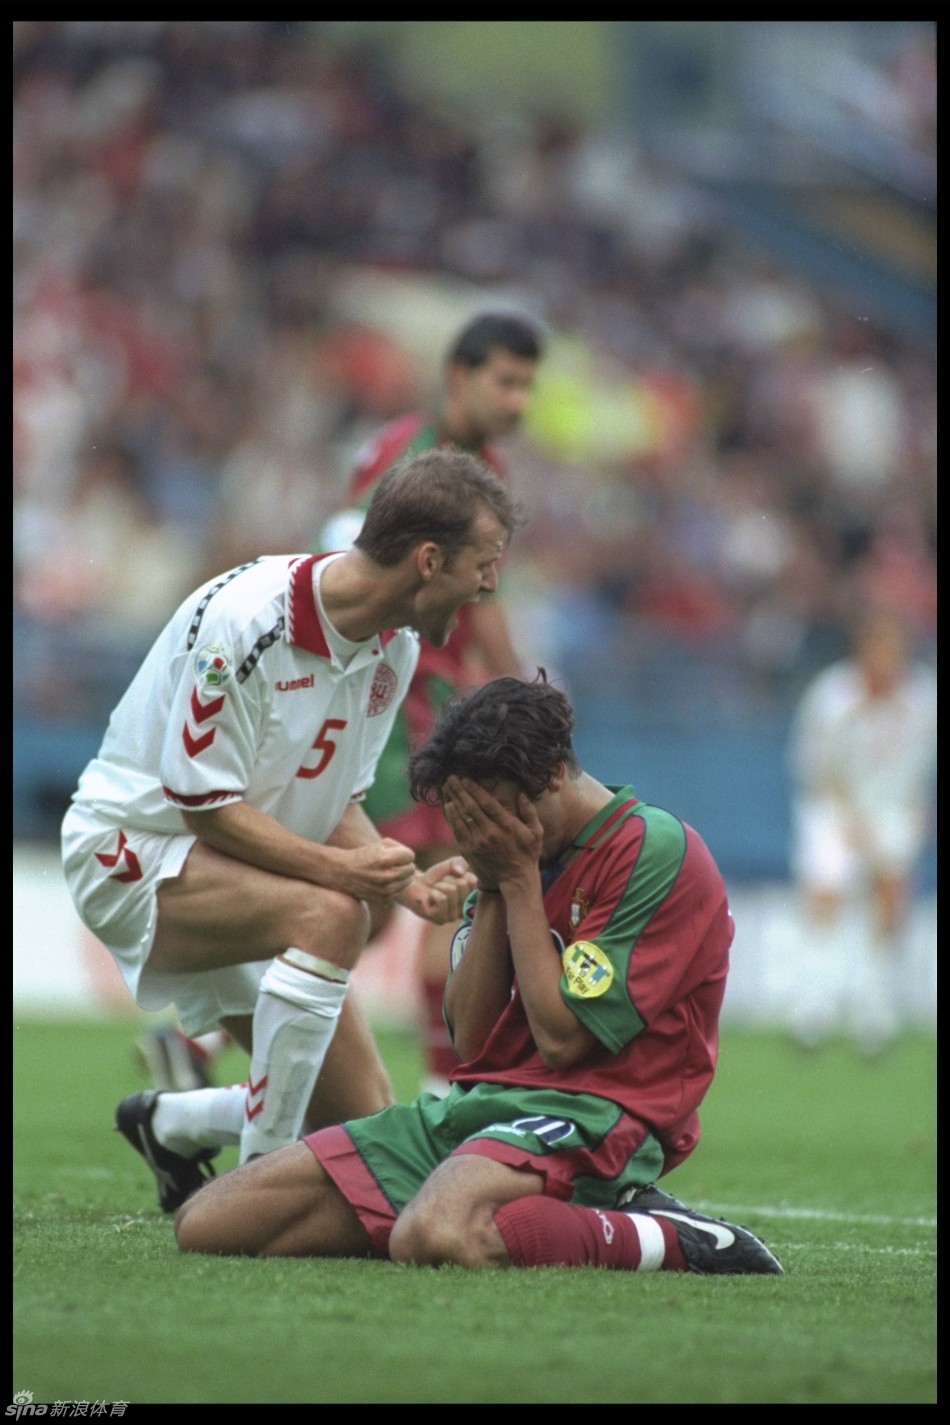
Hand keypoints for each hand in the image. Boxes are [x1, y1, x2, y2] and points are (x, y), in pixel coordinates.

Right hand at [328, 838, 416, 900]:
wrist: (342, 873)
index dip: (404, 853)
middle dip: (405, 864)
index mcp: (384, 859)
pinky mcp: (382, 899)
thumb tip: (411, 859)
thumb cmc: (363, 855)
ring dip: (402, 876)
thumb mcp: (380, 845)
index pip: (410, 856)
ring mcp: (384, 890)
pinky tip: (385, 881)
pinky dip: (396, 886)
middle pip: (411, 869)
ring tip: (389, 871)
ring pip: (407, 881)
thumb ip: (398, 849)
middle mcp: (385, 876)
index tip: (395, 854)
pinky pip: (399, 891)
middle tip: (393, 863)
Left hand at [400, 856, 476, 923]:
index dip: (459, 875)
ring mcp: (453, 917)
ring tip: (434, 892)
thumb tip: (460, 873)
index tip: (451, 880)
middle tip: (440, 886)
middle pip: (462, 884)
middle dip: (448, 879)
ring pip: (451, 890)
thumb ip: (460, 863)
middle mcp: (464, 911)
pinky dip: (433, 893)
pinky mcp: (440, 920)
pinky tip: (429, 899)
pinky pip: (441, 898)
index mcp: (471, 899)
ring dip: (439, 886)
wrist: (415, 886)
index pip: (472, 880)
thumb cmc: (435, 878)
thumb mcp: (450, 865)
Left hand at [442, 775, 541, 889]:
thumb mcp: (536, 832)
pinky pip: (458, 830)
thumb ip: (529, 812)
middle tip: (451, 778)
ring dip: (452, 800)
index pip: (487, 803)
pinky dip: (452, 817)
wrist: (515, 879)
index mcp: (506, 825)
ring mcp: (478, 842)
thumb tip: (521, 794)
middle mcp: (490, 832)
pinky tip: (447, 806)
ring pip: (462, 817)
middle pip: (471, 807)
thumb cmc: (527, 854)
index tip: (466, 779)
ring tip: (446, 787)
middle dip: (460, 791)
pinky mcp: (469, 850)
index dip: (475, 790)